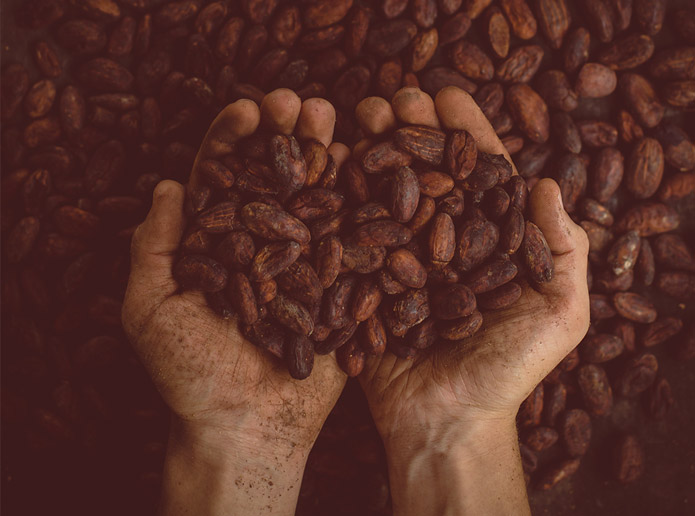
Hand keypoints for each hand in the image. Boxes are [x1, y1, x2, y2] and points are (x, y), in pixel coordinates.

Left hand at [122, 89, 348, 514]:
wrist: (248, 427)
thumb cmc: (190, 376)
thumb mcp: (150, 311)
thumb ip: (153, 248)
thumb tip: (167, 186)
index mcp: (216, 244)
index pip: (223, 178)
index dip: (233, 140)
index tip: (248, 110)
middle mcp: (263, 245)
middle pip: (275, 178)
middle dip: (287, 137)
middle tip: (301, 103)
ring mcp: (305, 263)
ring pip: (316, 200)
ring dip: (326, 158)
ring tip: (338, 120)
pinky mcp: (339, 287)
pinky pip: (352, 241)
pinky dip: (361, 205)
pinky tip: (371, 169)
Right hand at [356, 87, 590, 515]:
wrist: (446, 422)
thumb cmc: (508, 371)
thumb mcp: (560, 315)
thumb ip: (563, 250)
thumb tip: (549, 184)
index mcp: (489, 241)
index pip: (479, 173)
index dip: (464, 132)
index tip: (445, 96)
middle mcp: (443, 241)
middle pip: (426, 173)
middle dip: (410, 130)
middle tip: (392, 100)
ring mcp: (401, 259)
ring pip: (386, 193)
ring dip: (372, 151)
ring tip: (357, 117)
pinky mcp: (366, 281)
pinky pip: (352, 233)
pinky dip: (340, 197)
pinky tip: (328, 162)